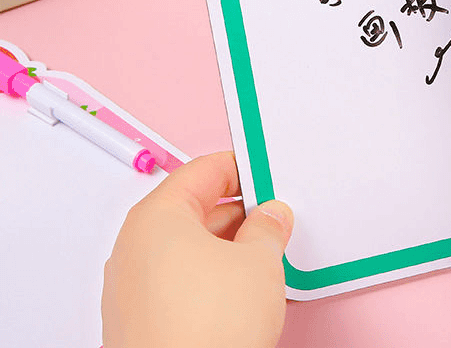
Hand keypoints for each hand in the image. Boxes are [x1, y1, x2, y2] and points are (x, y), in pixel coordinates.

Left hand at [103, 152, 292, 347]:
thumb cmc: (207, 330)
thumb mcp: (259, 261)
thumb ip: (267, 227)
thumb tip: (271, 217)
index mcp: (155, 218)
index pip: (200, 172)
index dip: (239, 168)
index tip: (263, 173)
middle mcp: (134, 249)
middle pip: (190, 210)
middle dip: (236, 212)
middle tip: (272, 216)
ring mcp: (131, 290)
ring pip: (184, 249)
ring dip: (224, 246)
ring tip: (263, 255)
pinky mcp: (138, 324)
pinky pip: (176, 282)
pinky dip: (207, 277)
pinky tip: (239, 291)